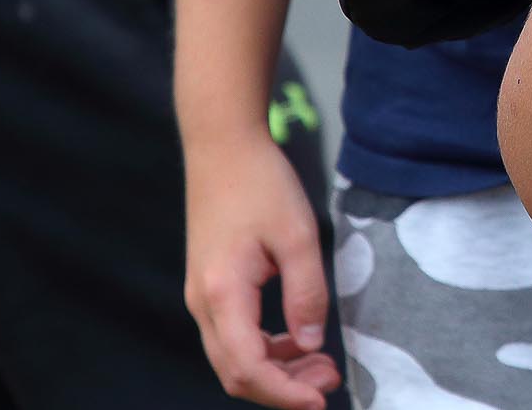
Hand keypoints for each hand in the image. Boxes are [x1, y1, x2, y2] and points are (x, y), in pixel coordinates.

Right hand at [183, 134, 341, 409]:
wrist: (222, 146)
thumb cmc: (260, 183)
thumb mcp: (298, 235)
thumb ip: (307, 293)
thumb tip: (312, 345)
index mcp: (222, 293)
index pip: (248, 367)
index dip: (285, 393)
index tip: (321, 401)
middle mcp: (202, 303)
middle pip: (236, 373)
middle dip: (283, 388)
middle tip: (330, 381)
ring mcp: (201, 297)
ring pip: (233, 358)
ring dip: (276, 370)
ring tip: (321, 364)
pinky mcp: (209, 287)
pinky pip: (233, 335)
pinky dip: (265, 348)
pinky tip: (297, 339)